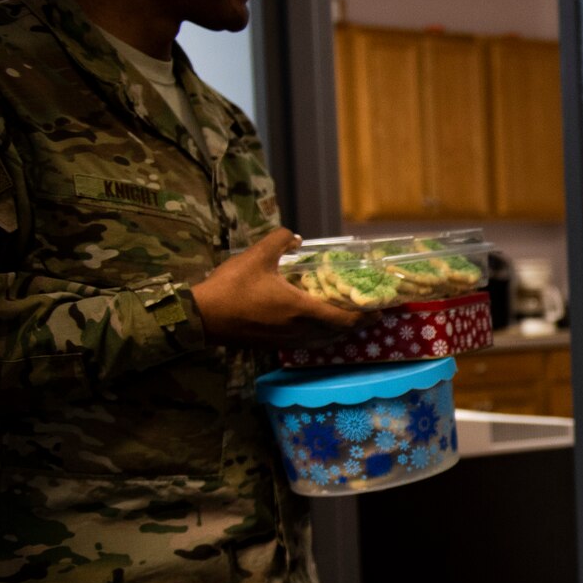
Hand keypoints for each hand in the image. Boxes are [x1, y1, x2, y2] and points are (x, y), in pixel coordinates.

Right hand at [190, 229, 360, 346]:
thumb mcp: (257, 256)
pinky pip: (308, 344)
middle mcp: (300, 330)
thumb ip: (280, 241)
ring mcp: (287, 340)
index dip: (364, 317)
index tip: (379, 312)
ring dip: (339, 333)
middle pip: (338, 333)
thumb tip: (296, 237)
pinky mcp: (275, 345)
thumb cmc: (231, 287)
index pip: (343, 320)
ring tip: (347, 320)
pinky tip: (317, 328)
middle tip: (367, 314)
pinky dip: (321, 337)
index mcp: (301, 309)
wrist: (202, 317)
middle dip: (356, 325)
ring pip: (323, 341)